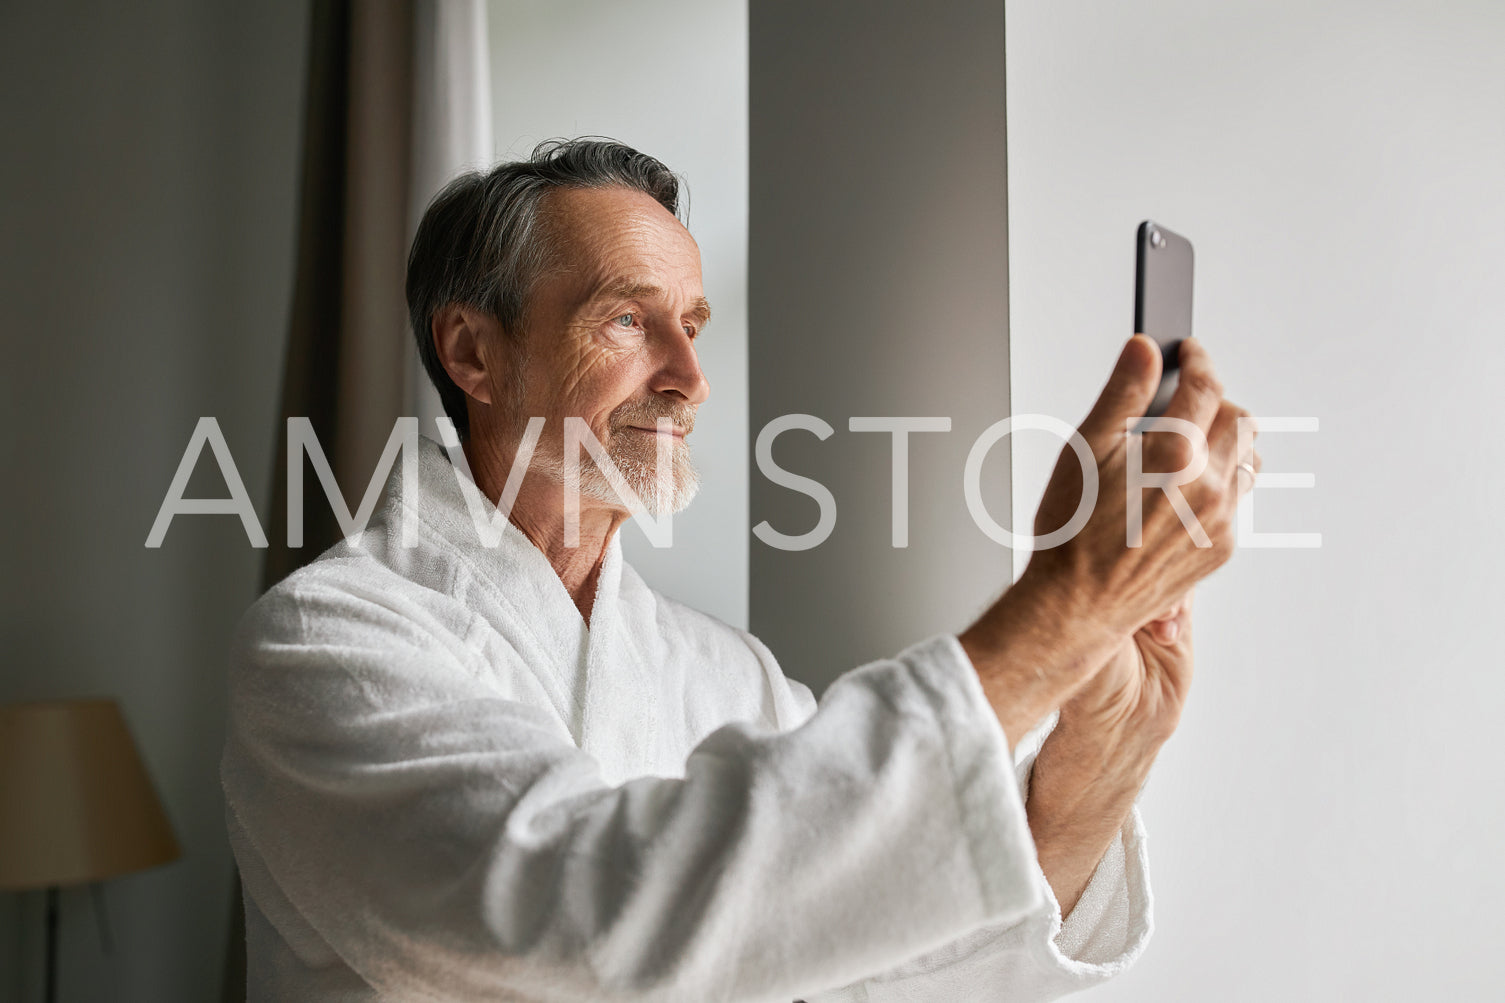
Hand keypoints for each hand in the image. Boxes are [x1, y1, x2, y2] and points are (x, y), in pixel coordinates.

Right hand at [961, 334, 1260, 749]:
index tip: (1189, 353)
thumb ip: (1123, 393)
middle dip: (1215, 403)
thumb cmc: (1072, 532)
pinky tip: (1177, 493)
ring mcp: (1221, 520)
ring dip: (1222, 445)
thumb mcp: (1086, 449)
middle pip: (1240, 421)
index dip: (1198, 360)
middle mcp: (1210, 485)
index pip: (1207, 386)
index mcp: (1177, 453)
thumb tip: (1142, 351)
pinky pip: (1236, 502)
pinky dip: (1217, 485)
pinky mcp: (1221, 548)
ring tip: (1181, 451)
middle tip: (1182, 405)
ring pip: (1245, 462)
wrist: (1076, 604)